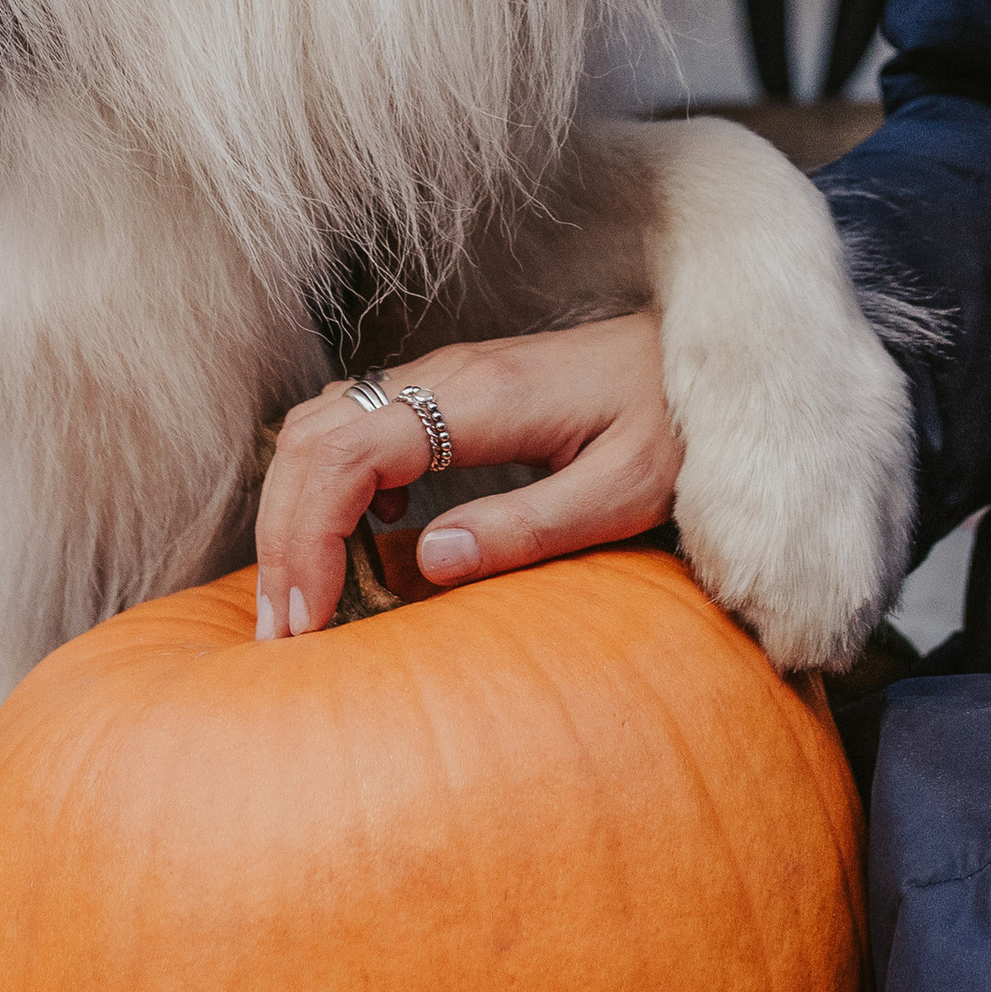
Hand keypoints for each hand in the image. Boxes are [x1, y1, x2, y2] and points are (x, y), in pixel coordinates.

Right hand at [254, 311, 682, 640]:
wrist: (708, 359)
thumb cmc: (676, 425)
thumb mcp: (624, 489)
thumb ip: (529, 525)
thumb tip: (428, 562)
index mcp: (481, 398)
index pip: (347, 453)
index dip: (307, 535)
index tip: (308, 620)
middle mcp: (446, 375)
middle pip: (313, 438)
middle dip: (282, 534)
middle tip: (286, 632)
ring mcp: (443, 377)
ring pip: (322, 425)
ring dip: (294, 509)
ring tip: (301, 601)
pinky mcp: (449, 391)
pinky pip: (355, 426)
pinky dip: (325, 484)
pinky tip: (355, 544)